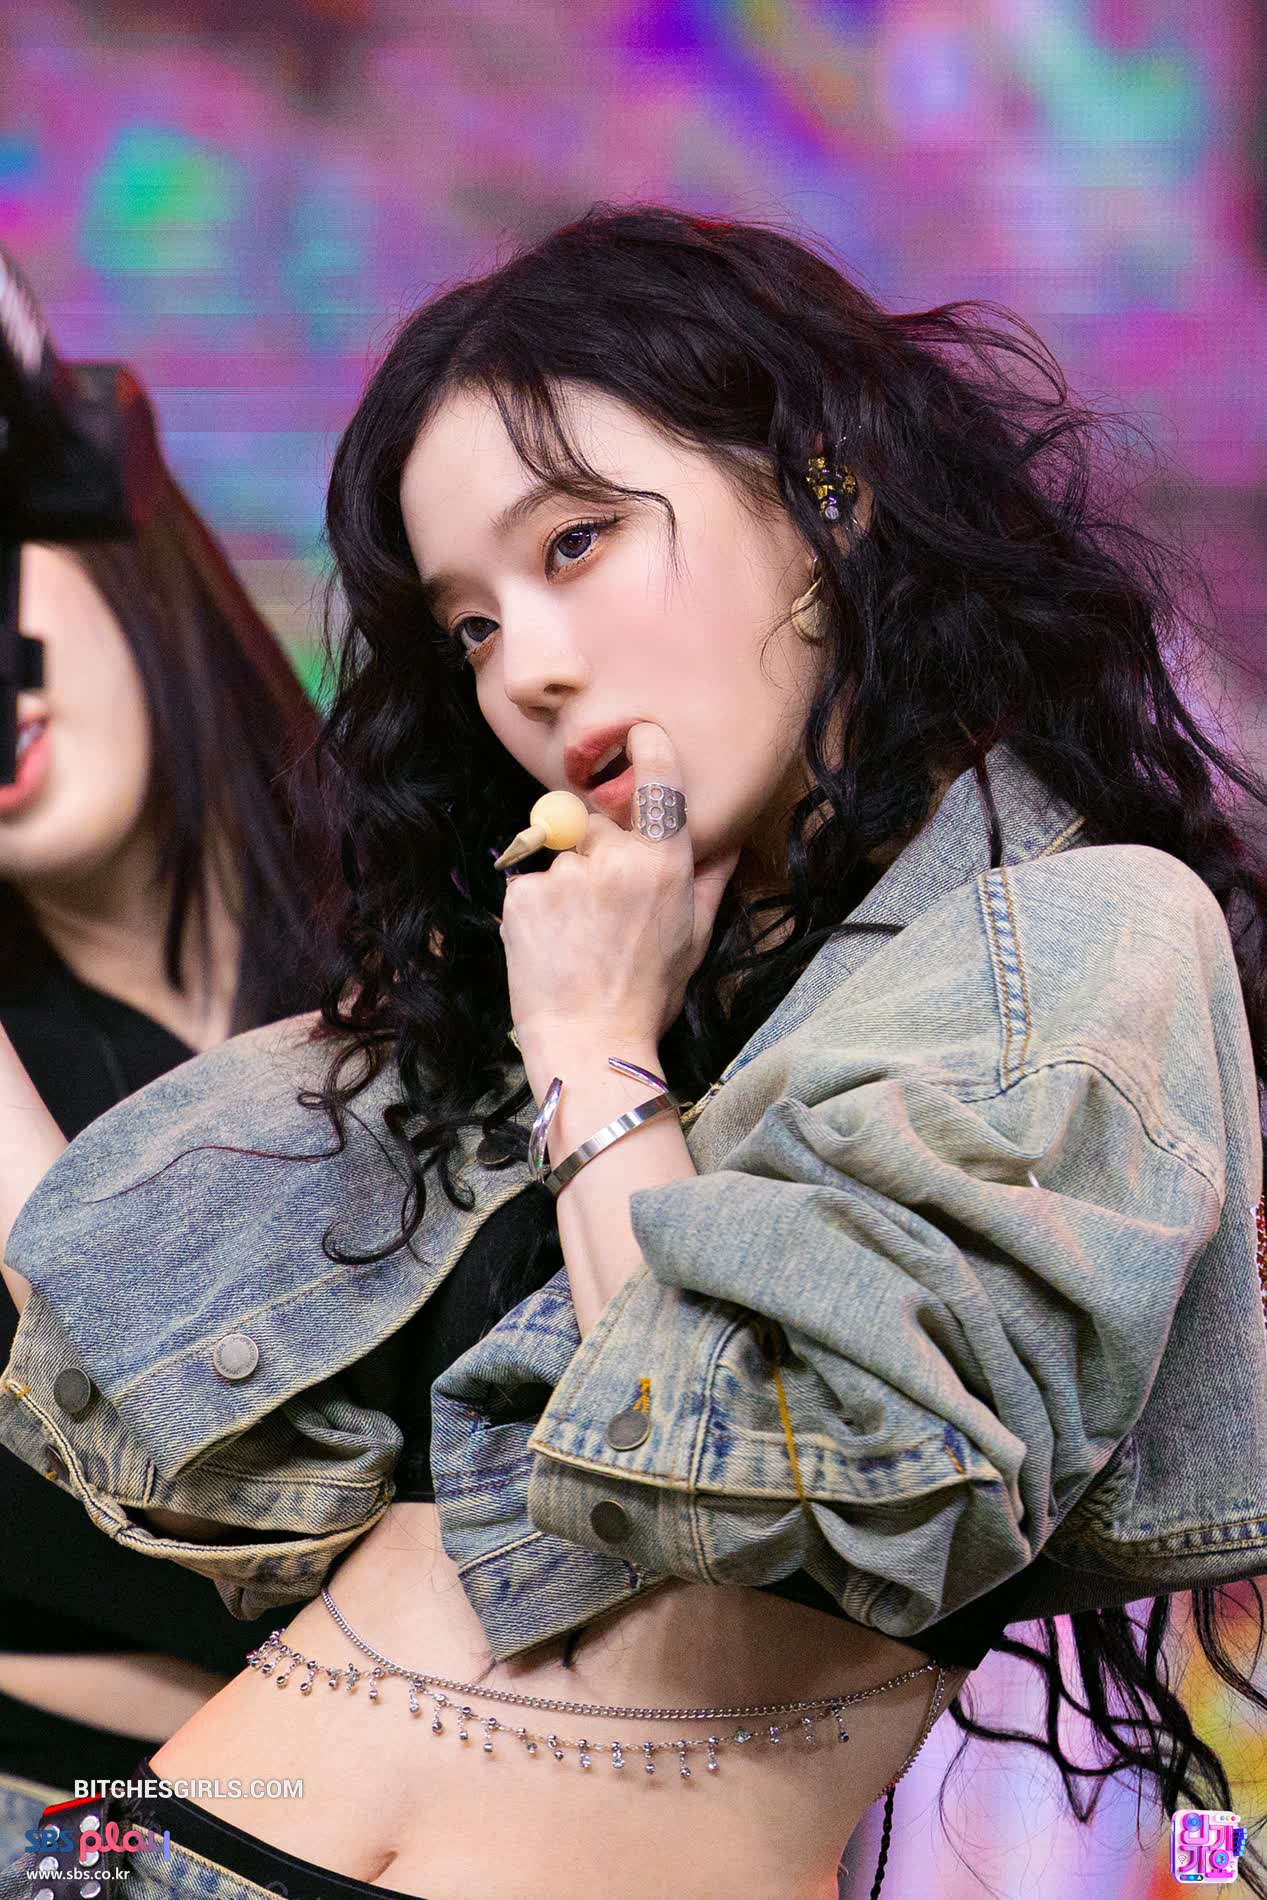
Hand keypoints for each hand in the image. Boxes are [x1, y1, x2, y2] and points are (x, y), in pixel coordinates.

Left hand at [498, 721, 738, 1064]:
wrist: (589, 1044)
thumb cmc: (647, 995)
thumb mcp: (694, 937)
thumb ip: (709, 878)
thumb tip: (728, 835)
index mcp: (665, 864)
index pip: (657, 782)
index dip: (647, 749)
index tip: (638, 733)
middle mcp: (616, 859)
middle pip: (597, 824)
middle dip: (597, 852)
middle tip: (603, 911)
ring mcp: (566, 874)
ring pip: (561, 856)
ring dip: (565, 885)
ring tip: (576, 938)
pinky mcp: (523, 893)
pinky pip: (529, 882)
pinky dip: (536, 907)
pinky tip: (551, 946)